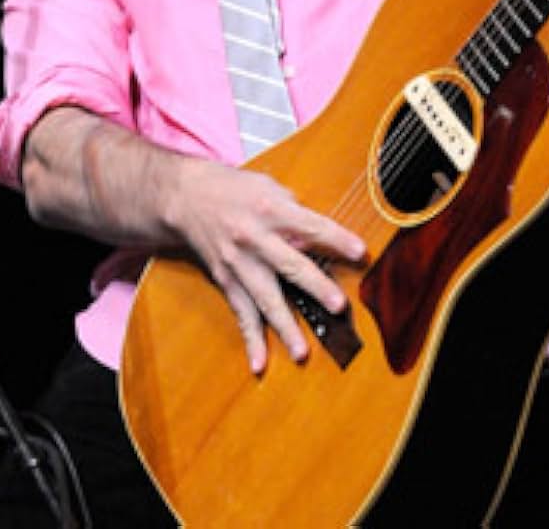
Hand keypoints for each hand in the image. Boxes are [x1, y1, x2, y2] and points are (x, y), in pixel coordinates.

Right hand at [163, 156, 365, 372]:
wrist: (187, 198)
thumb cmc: (236, 189)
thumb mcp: (270, 186)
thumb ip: (297, 212)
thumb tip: (326, 237)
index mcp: (271, 208)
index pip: (310, 225)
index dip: (337, 238)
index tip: (361, 252)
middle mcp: (254, 238)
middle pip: (289, 264)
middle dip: (315, 286)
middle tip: (337, 305)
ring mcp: (239, 263)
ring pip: (265, 297)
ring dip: (285, 326)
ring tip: (301, 352)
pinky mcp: (226, 280)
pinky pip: (241, 312)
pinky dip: (250, 339)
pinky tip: (259, 363)